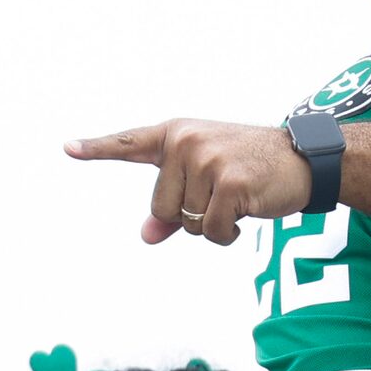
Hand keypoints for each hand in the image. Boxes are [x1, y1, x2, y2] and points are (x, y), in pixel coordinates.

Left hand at [66, 120, 311, 245]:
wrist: (302, 161)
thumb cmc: (250, 169)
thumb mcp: (207, 180)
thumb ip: (173, 208)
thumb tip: (146, 236)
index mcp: (176, 134)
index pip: (130, 143)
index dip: (97, 148)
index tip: (67, 148)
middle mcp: (186, 141)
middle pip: (161, 208)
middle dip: (190, 215)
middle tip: (223, 194)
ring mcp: (207, 159)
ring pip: (187, 223)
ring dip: (213, 224)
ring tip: (238, 198)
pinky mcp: (230, 182)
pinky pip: (211, 231)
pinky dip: (227, 234)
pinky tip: (246, 212)